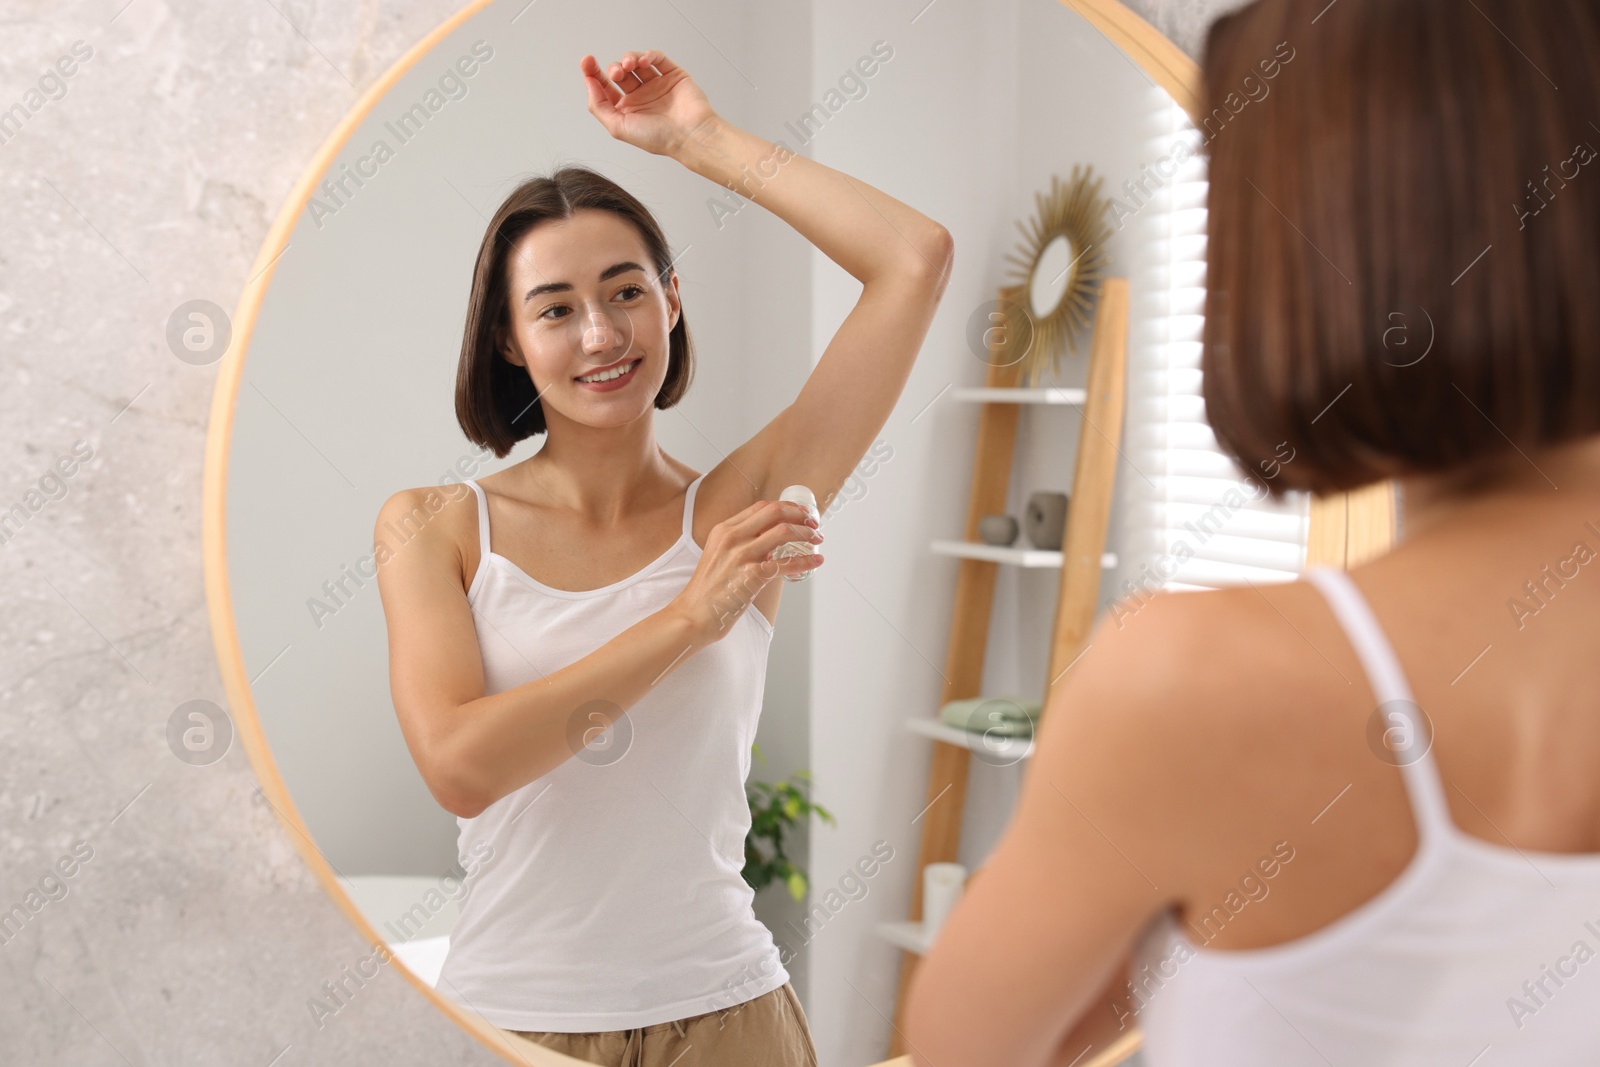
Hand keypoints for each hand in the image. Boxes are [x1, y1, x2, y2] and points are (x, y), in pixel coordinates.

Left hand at [580, 49, 719, 157]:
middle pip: (620, 73)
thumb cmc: (659, 137)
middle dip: (614, 68)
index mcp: (628, 110)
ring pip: (637, 63)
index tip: (587, 62)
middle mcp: (641, 97)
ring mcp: (657, 85)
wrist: (689, 134)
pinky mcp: (672, 76)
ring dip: (629, 58)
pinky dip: (649, 55)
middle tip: (617, 73)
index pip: (606, 87)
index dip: (594, 73)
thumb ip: (599, 106)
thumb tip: (589, 83)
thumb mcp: (618, 127)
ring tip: (630, 65)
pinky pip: (658, 58)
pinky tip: (644, 60)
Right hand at [669, 499, 822, 645]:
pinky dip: (806, 560)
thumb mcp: (718, 555)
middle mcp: (732, 537)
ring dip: (806, 534)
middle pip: (775, 512)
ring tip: (817, 539)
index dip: (787, 506)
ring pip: (784, 532)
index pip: (761, 507)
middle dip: (800, 515)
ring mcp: (742, 555)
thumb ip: (741, 544)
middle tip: (814, 522)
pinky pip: (786, 563)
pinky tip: (816, 561)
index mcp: (724, 529)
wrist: (694, 615)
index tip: (801, 512)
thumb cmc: (707, 590)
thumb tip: (772, 544)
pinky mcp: (752, 576)